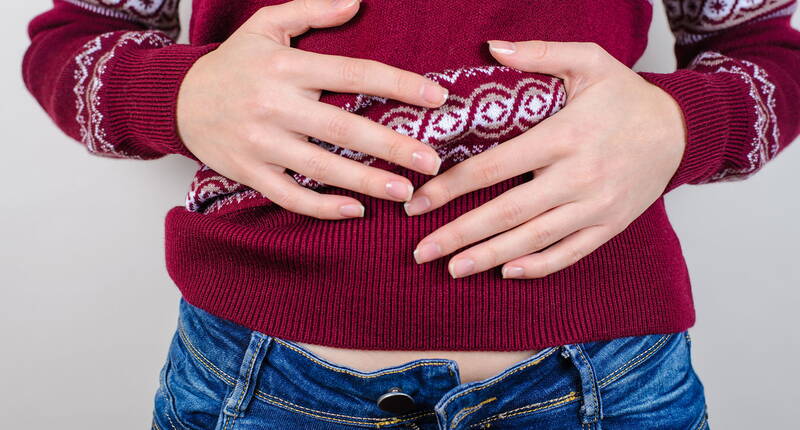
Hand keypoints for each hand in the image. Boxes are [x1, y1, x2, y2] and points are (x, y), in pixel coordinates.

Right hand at [177, 0, 447, 218]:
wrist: (178, 100)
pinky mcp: (249, 173)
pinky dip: (322, 207)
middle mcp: (273, 105)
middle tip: (432, 162)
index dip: (399, 84)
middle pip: (343, 128)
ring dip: (367, 182)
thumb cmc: (233, 64)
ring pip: (321, 168)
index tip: (437, 98)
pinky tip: (356, 211)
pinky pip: (289, 196)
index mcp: (285, 67)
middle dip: (391, 146)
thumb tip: (357, 1)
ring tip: (406, 192)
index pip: (353, 72)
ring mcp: (260, 143)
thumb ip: (312, 11)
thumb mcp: (266, 26)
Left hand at [406, 40, 686, 278]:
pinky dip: (538, 266)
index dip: (450, 187)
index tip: (417, 201)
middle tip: (421, 251)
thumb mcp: (589, 61)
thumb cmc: (626, 96)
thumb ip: (540, 53)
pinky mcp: (610, 226)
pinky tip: (507, 272)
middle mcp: (578, 176)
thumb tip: (492, 47)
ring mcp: (595, 206)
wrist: (681, 130)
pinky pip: (570, 253)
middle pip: (507, 212)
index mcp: (564, 136)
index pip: (493, 168)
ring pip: (533, 239)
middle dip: (459, 234)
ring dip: (488, 257)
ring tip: (452, 269)